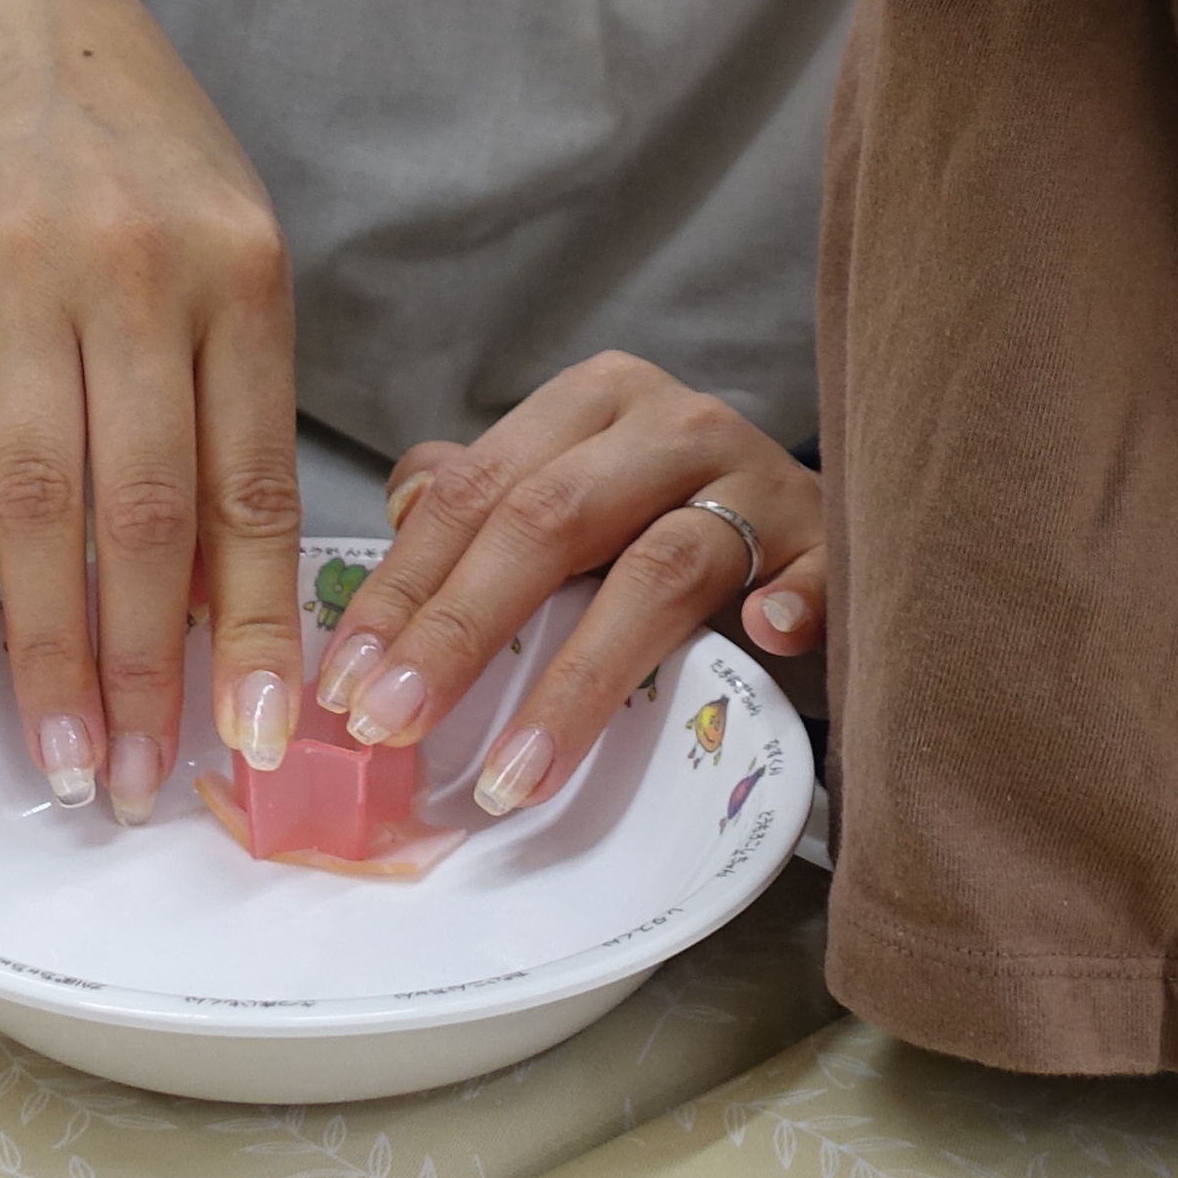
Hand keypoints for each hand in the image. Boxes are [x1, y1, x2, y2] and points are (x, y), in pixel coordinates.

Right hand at [0, 0, 309, 825]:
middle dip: (148, 666)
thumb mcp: (232, 256)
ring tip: (62, 756)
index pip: (254, 486)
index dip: (262, 625)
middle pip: (146, 511)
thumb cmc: (148, 171)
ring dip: (50, 646)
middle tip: (140, 783)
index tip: (268, 739)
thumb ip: (236, 407)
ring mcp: (23, 281)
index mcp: (243, 279)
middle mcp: (140, 278)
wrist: (16, 33)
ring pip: (41, 500)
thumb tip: (237, 606)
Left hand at [306, 354, 823, 815]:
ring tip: (513, 772)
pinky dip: (787, 609)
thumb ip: (481, 511)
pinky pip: (812, 576)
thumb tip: (385, 544)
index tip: (344, 684)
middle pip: (549, 520)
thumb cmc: (674, 535)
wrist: (819, 545)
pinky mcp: (833, 544)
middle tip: (393, 726)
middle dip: (460, 632)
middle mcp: (673, 425)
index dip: (402, 589)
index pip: (475, 490)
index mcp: (593, 405)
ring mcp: (761, 482)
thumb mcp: (574, 505)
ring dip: (579, 680)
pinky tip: (762, 642)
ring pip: (660, 568)